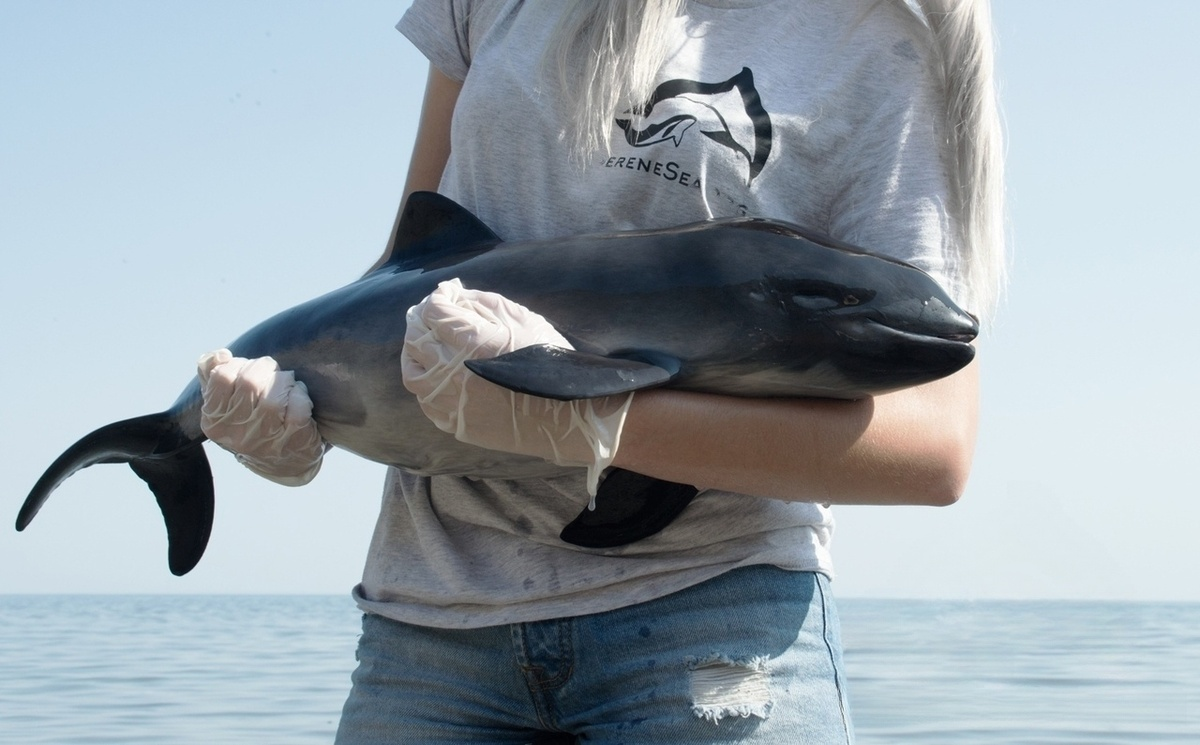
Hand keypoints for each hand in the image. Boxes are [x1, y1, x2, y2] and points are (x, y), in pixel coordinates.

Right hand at [196, 349, 326, 485]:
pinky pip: (298, 408)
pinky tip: (298, 397)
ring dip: (284, 380)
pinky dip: (300, 394)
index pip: (222, 376)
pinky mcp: (295, 442)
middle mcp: (237, 434)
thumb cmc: (250, 420)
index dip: (239, 364)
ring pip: (273, 396)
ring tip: (287, 382)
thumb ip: (212, 374)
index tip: (248, 369)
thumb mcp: (224, 401)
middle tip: (272, 372)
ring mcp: (266, 440)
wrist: (283, 461)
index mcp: (214, 421)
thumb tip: (220, 355)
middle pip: (249, 382)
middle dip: (265, 368)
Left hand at [401, 279, 632, 493]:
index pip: (436, 312)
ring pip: (411, 371)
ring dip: (414, 351)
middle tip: (432, 312)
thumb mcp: (524, 320)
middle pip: (417, 338)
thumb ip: (485, 303)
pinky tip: (436, 372)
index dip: (439, 296)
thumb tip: (455, 294)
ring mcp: (451, 402)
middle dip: (421, 318)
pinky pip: (424, 399)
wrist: (566, 416)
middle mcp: (454, 373)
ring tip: (426, 341)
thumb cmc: (550, 362)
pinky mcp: (454, 423)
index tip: (447, 291)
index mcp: (474, 344)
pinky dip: (424, 379)